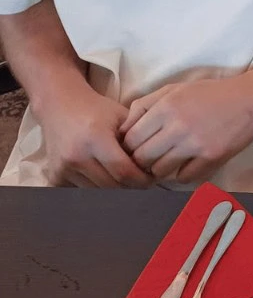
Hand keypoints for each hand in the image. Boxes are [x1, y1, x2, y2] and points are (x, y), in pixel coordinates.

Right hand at [35, 84, 151, 187]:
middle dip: (130, 187)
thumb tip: (152, 165)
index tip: (152, 179)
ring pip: (96, 192)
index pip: (123, 171)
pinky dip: (94, 189)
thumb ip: (136, 140)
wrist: (60, 106)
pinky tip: (104, 178)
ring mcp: (62, 168)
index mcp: (96, 138)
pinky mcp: (54, 176)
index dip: (141, 180)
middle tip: (143, 182)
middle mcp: (76, 156)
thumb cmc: (96, 110)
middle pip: (110, 186)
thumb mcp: (121, 117)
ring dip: (113, 190)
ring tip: (125, 179)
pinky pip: (80, 192)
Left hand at [120, 73, 252, 183]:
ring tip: (168, 160)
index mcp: (166, 107)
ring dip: (161, 168)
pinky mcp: (212, 157)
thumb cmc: (210, 93)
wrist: (250, 98)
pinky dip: (182, 174)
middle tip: (150, 157)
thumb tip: (122, 130)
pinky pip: (184, 178)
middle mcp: (178, 126)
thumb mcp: (174, 89)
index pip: (130, 140)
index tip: (137, 147)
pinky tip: (187, 163)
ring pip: (160, 170)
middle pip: (142, 158)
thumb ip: (145, 105)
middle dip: (142, 160)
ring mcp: (195, 144)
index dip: (129, 147)